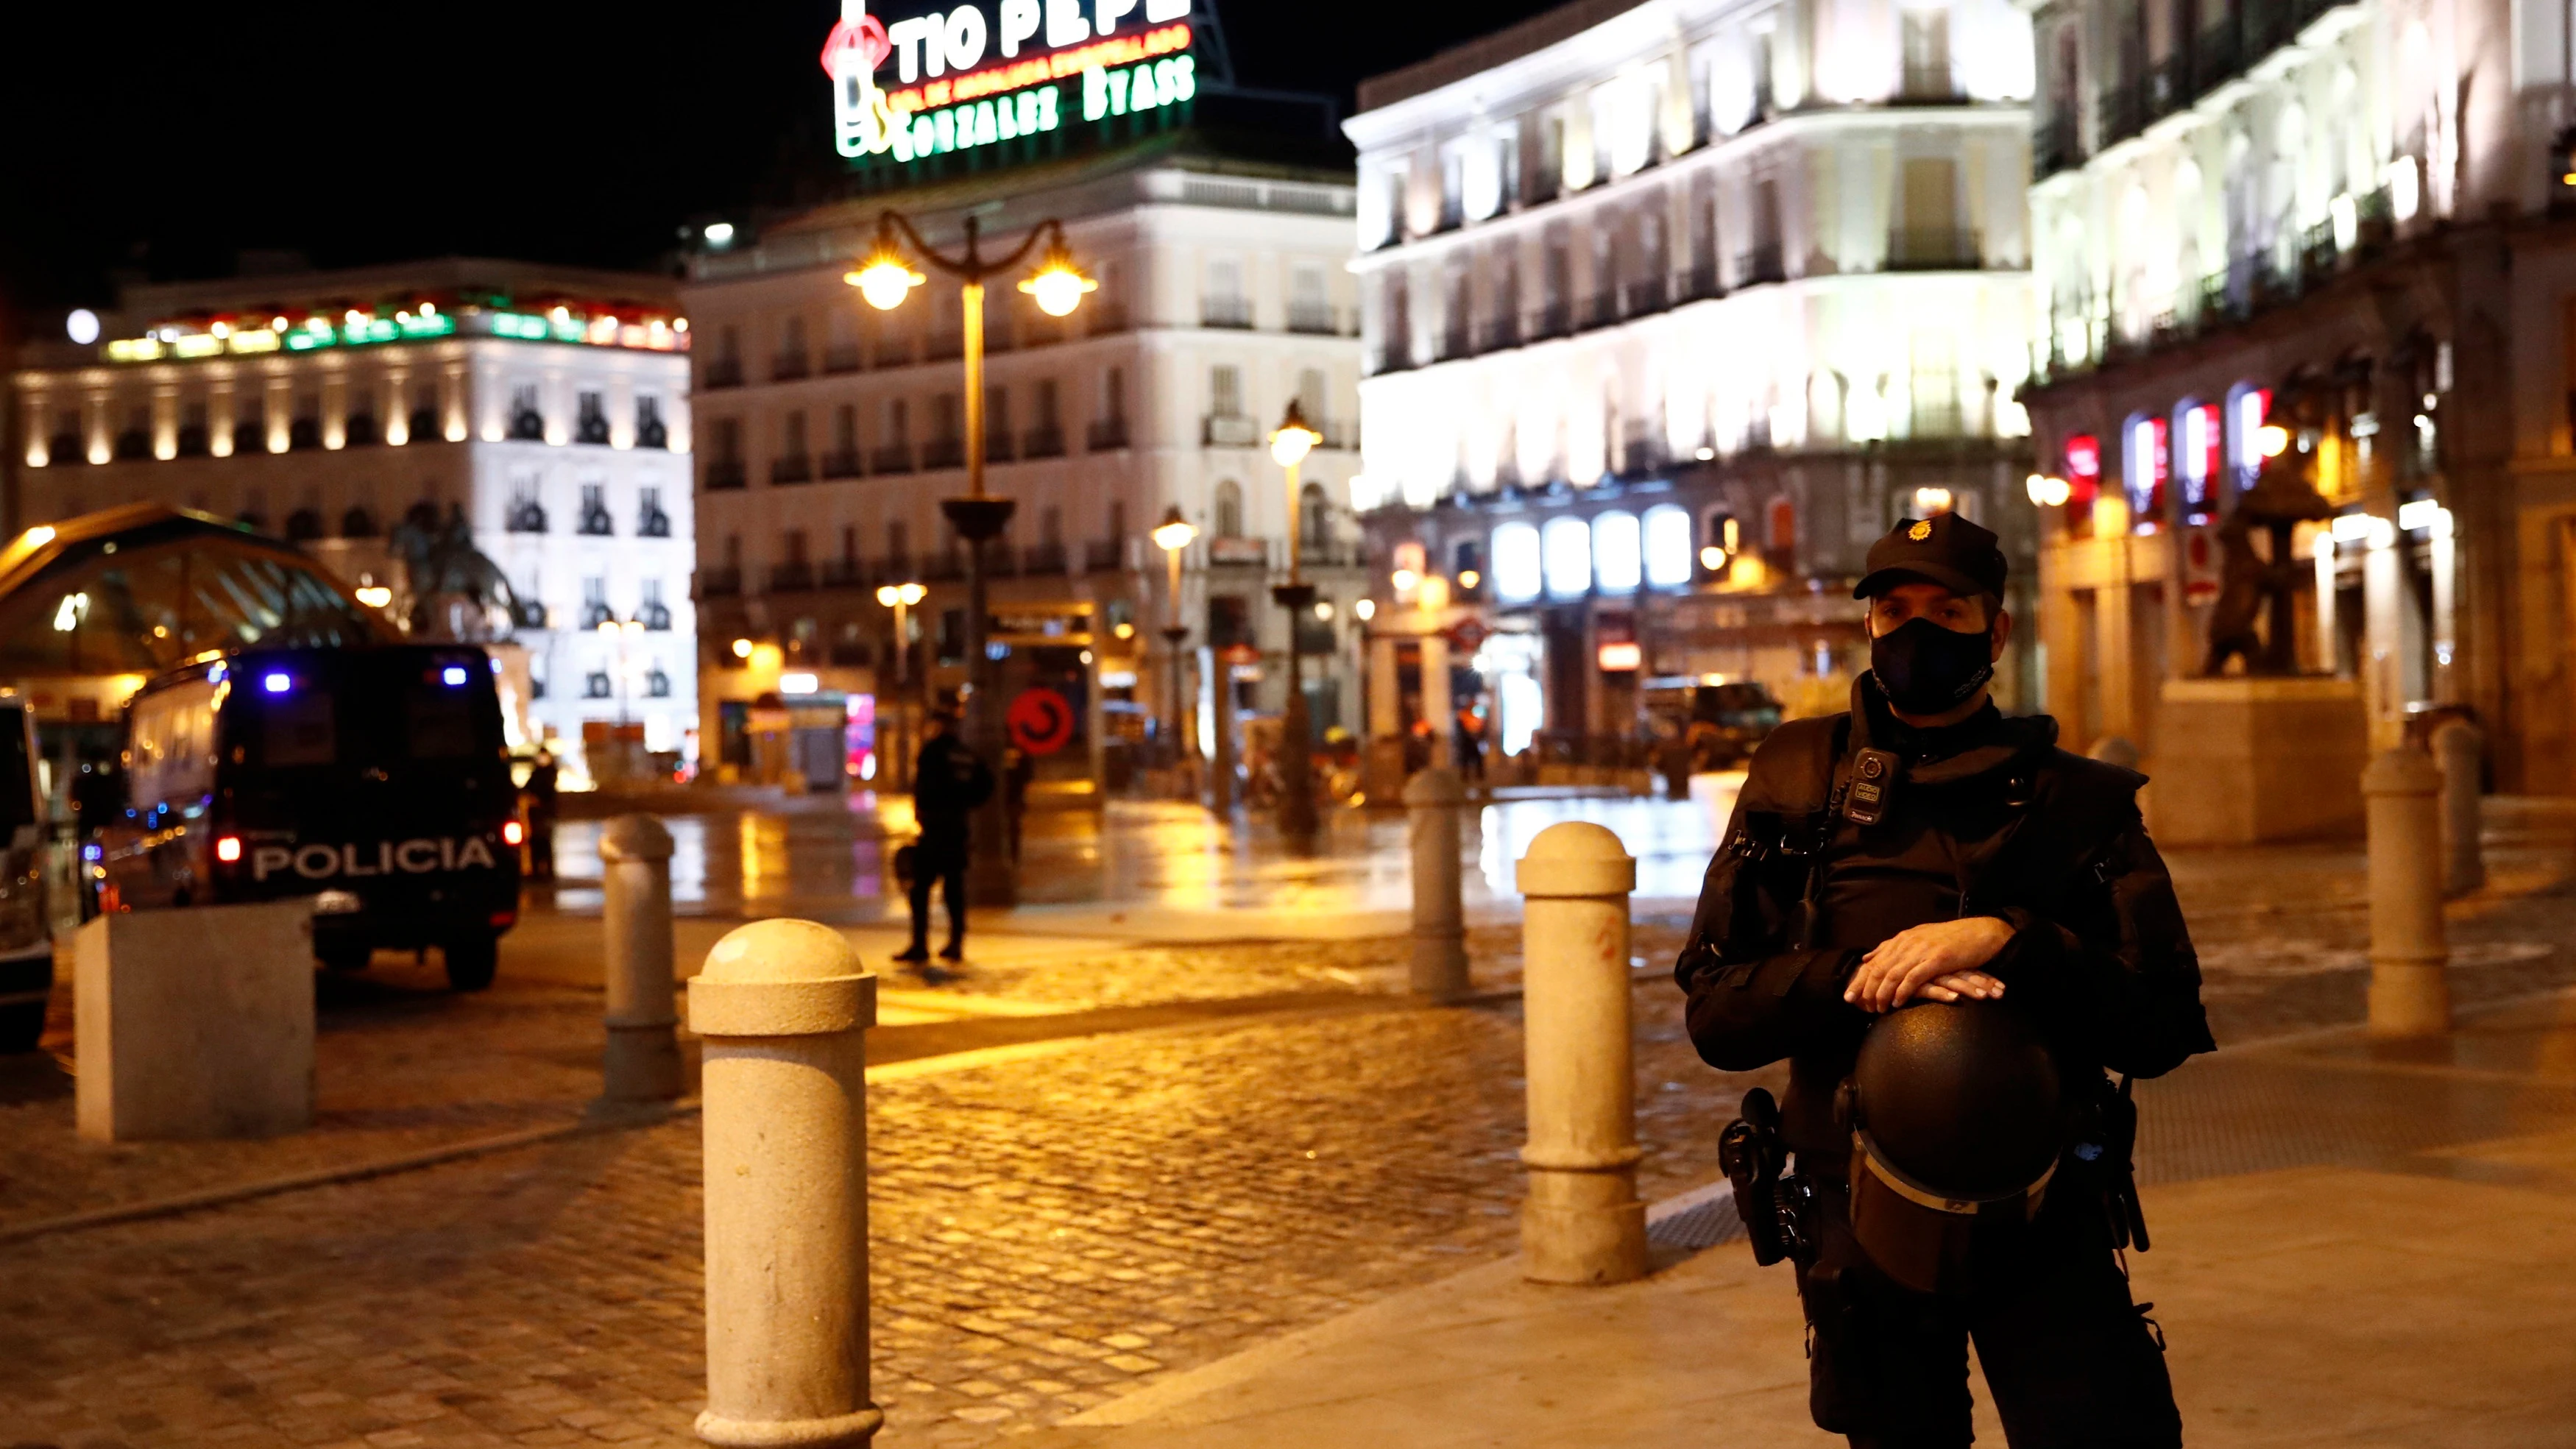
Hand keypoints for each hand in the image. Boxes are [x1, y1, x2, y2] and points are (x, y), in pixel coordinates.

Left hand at [1845, 917, 2014, 1013]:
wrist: (1980, 932)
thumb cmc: (1950, 939)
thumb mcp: (1917, 938)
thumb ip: (1891, 948)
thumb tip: (1867, 958)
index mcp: (1902, 939)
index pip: (1874, 961)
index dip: (1859, 980)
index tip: (1848, 996)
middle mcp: (1908, 943)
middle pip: (1878, 968)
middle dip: (1865, 989)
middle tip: (1858, 1006)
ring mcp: (1922, 951)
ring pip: (1893, 974)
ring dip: (1882, 994)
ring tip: (1876, 1008)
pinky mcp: (1936, 960)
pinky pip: (1914, 978)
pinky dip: (1903, 991)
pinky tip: (1897, 1003)